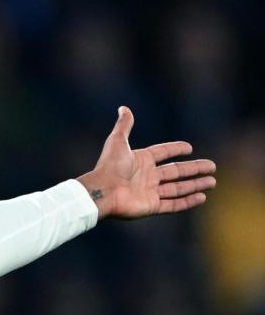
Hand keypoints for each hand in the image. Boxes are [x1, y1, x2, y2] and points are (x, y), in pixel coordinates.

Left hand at [77, 106, 216, 219]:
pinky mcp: (151, 206)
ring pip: (178, 188)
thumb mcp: (117, 141)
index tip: (189, 147)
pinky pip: (173, 204)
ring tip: (212, 182)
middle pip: (176, 171)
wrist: (102, 191)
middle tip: (212, 166)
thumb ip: (124, 126)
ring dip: (195, 185)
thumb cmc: (109, 167)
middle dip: (194, 169)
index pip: (162, 153)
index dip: (175, 149)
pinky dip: (188, 201)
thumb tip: (123, 108)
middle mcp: (147, 176)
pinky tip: (202, 197)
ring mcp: (149, 192)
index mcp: (141, 161)